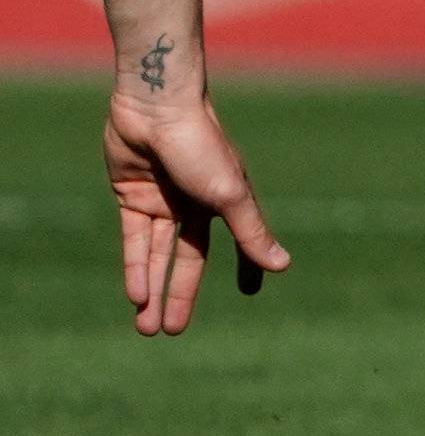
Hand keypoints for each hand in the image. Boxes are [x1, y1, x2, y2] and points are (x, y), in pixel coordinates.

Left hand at [104, 92, 289, 336]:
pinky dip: (134, 267)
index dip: (245, 266)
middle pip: (188, 257)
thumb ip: (251, 233)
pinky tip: (136, 295)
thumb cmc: (200, 145)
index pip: (238, 241)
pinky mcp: (131, 195)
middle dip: (180, 294)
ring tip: (146, 327)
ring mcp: (162, 199)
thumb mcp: (229, 195)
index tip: (248, 292)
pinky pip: (133, 239)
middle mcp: (195, 202)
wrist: (155, 106)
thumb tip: (282, 267)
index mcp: (226, 198)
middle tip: (171, 330)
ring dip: (153, 288)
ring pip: (156, 253)